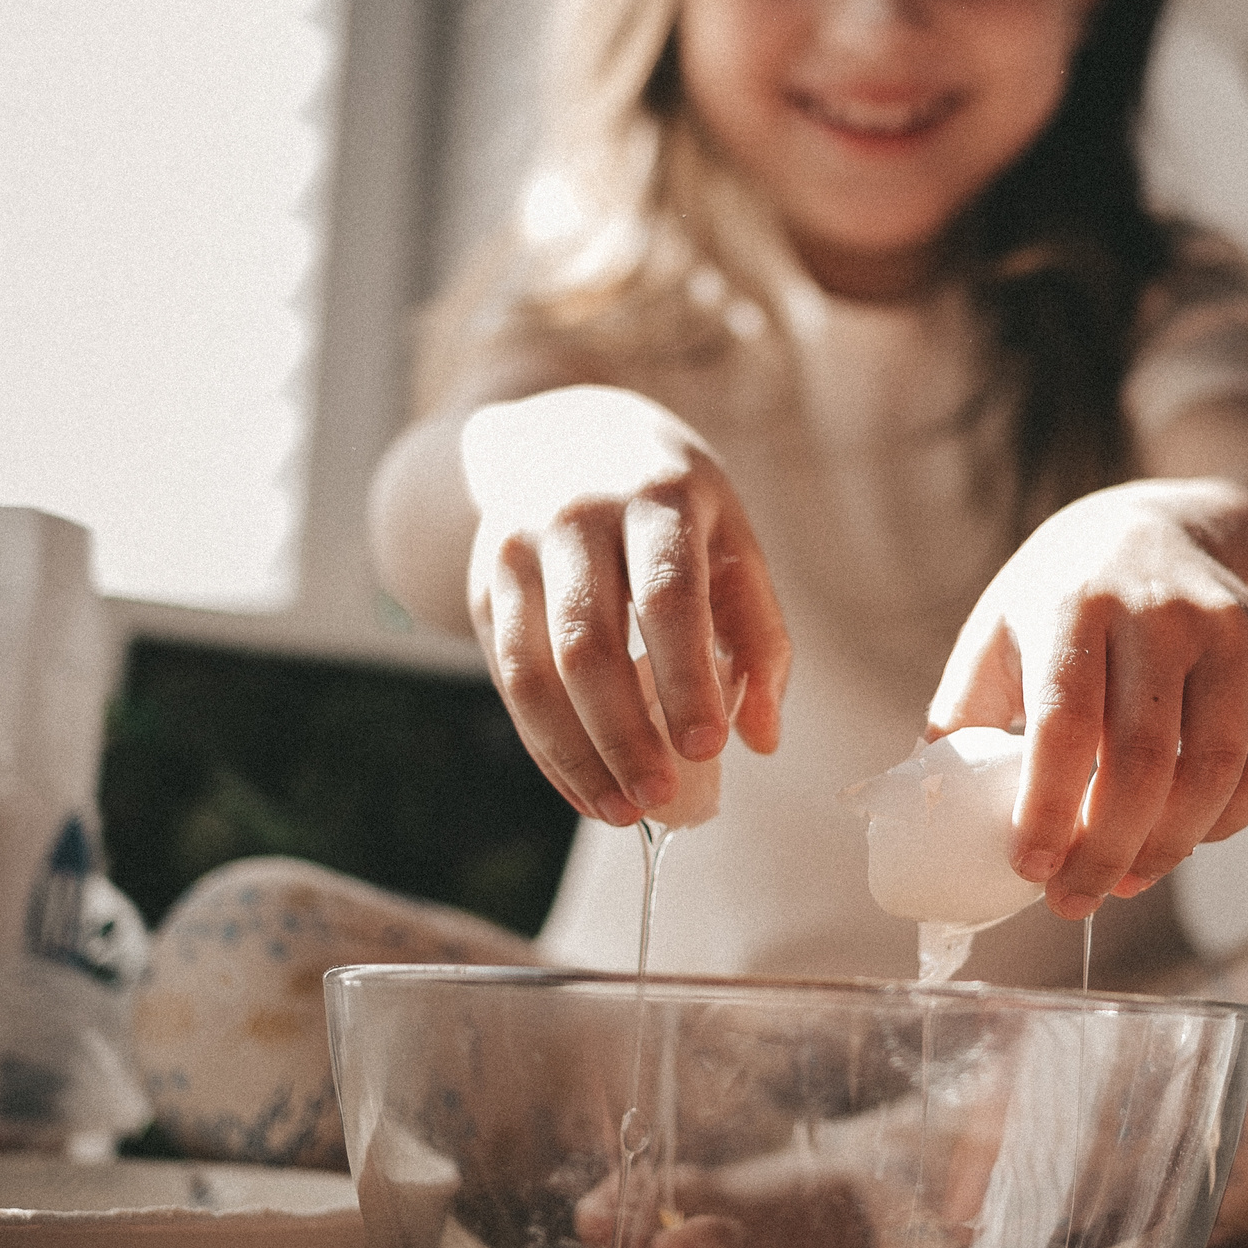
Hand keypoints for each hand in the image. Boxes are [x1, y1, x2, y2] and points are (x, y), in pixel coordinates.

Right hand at [462, 386, 790, 823]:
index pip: (666, 596)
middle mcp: (577, 517)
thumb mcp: (728, 538)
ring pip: (535, 670)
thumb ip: (757, 634)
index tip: (708, 749)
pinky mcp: (485, 588)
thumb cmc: (668, 505)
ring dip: (577, 753)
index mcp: (657, 495)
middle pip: (591, 642)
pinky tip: (583, 788)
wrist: (558, 435)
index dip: (685, 677)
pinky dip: (546, 746)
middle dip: (624, 732)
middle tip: (660, 799)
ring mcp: (519, 551)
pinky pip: (508, 680)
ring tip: (620, 811)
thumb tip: (762, 738)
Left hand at [926, 480, 1247, 917]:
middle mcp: (1158, 613)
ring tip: (1128, 879)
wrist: (1157, 529)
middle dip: (1107, 850)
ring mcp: (1228, 633)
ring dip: (1171, 846)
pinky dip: (1232, 819)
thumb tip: (929, 813)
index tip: (1029, 870)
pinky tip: (1189, 839)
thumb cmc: (1059, 599)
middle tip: (1075, 901)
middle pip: (1143, 760)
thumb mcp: (995, 632)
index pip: (1065, 725)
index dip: (1048, 809)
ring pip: (1214, 769)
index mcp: (1071, 607)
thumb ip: (964, 717)